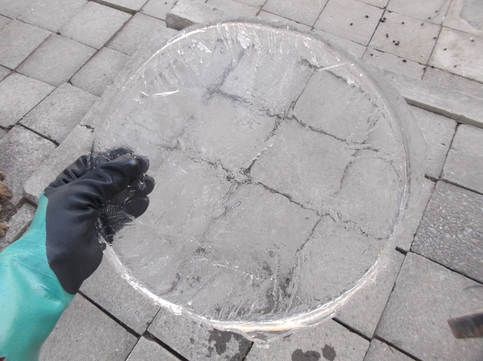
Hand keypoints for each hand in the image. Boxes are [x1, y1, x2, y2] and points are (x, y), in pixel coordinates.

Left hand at [44, 149, 153, 293]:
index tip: (133, 155)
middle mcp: (79, 196)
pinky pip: (121, 214)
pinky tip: (143, 203)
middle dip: (127, 175)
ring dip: (133, 190)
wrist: (54, 270)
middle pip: (108, 179)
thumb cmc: (60, 227)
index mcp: (67, 184)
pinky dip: (132, 208)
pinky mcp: (103, 229)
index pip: (92, 163)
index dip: (112, 158)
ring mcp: (92, 213)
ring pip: (117, 196)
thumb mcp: (79, 195)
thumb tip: (134, 162)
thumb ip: (106, 177)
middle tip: (146, 172)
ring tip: (148, 187)